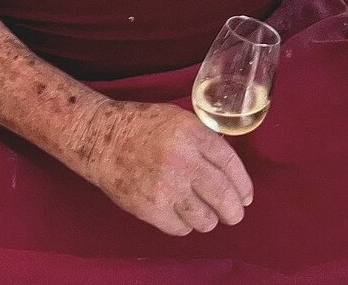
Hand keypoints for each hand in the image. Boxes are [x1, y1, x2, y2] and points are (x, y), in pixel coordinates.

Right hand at [74, 99, 253, 235]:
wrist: (100, 138)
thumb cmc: (141, 126)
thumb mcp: (178, 119)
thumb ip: (204, 139)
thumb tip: (229, 166)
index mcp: (191, 133)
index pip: (231, 163)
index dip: (243, 184)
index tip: (246, 195)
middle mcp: (182, 160)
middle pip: (224, 196)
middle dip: (234, 211)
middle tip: (234, 214)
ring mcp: (166, 186)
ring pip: (205, 219)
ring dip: (208, 219)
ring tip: (201, 211)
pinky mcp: (151, 208)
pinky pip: (182, 228)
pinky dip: (184, 224)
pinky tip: (178, 211)